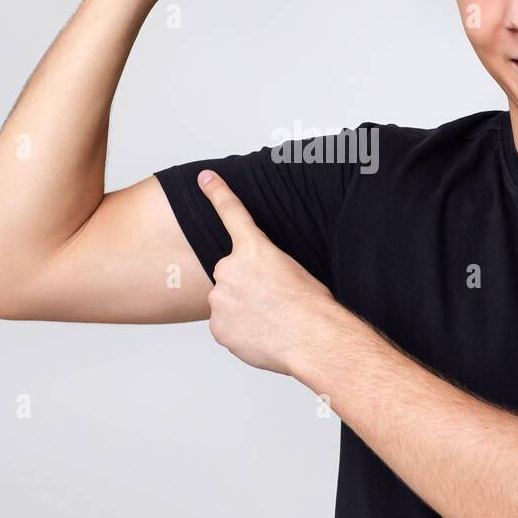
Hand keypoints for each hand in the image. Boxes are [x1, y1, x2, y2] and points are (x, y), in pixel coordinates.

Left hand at [196, 168, 342, 376]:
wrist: (312, 339)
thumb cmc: (312, 305)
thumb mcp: (293, 269)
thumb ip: (264, 266)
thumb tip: (255, 282)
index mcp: (253, 248)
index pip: (231, 212)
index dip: (217, 192)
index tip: (204, 177)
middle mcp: (229, 269)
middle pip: (230, 274)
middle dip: (245, 285)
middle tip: (271, 300)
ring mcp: (219, 299)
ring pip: (226, 302)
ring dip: (243, 309)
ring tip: (270, 321)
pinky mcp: (217, 326)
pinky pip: (225, 325)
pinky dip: (239, 330)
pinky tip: (261, 335)